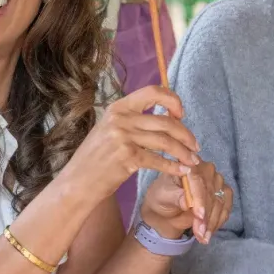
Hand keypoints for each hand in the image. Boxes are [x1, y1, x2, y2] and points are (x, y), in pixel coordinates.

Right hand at [61, 85, 199, 201]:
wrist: (77, 181)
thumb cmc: (95, 158)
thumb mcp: (109, 130)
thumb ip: (132, 121)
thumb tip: (165, 119)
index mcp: (118, 107)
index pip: (152, 92)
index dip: (172, 100)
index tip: (181, 114)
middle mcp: (121, 119)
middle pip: (165, 121)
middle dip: (186, 134)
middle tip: (195, 146)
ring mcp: (123, 137)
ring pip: (166, 141)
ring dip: (184, 152)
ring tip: (192, 161)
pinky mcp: (127, 158)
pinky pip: (159, 160)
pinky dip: (174, 167)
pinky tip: (181, 171)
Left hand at [141, 161, 230, 243]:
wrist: (166, 211)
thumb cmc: (161, 199)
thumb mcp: (162, 197)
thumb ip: (174, 197)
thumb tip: (187, 201)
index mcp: (187, 163)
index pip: (197, 180)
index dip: (199, 199)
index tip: (199, 216)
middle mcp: (204, 169)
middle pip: (210, 192)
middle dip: (206, 215)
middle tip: (200, 233)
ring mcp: (216, 181)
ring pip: (220, 202)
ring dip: (212, 222)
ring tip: (203, 237)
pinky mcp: (223, 193)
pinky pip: (226, 208)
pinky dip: (218, 222)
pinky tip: (209, 233)